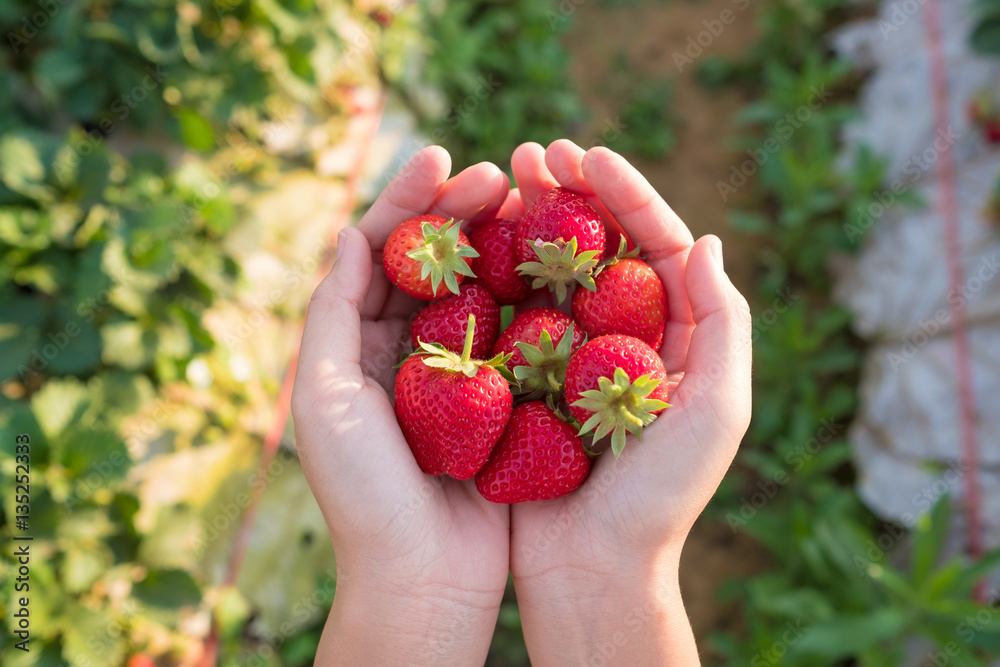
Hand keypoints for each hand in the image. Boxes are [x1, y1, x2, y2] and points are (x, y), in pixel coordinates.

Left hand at [291, 146, 511, 665]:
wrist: (421, 578)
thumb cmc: (363, 494)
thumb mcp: (325, 398)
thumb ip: (330, 314)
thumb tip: (348, 234)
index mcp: (358, 346)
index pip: (380, 254)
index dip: (408, 202)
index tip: (444, 158)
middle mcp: (406, 352)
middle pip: (435, 263)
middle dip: (462, 211)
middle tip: (500, 175)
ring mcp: (458, 375)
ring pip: (481, 291)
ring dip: (503, 244)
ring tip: (533, 203)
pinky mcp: (502, 400)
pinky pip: (519, 336)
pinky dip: (534, 298)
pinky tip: (558, 266)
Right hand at [506, 141, 752, 665]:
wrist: (594, 567)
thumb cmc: (661, 498)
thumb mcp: (715, 412)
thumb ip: (721, 324)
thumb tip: (705, 239)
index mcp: (677, 336)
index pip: (656, 246)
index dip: (627, 195)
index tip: (589, 156)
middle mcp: (625, 337)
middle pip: (600, 246)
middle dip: (570, 194)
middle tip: (532, 153)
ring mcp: (574, 355)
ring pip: (553, 270)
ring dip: (529, 220)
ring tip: (501, 178)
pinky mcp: (529, 378)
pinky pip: (514, 313)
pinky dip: (498, 273)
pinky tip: (475, 240)